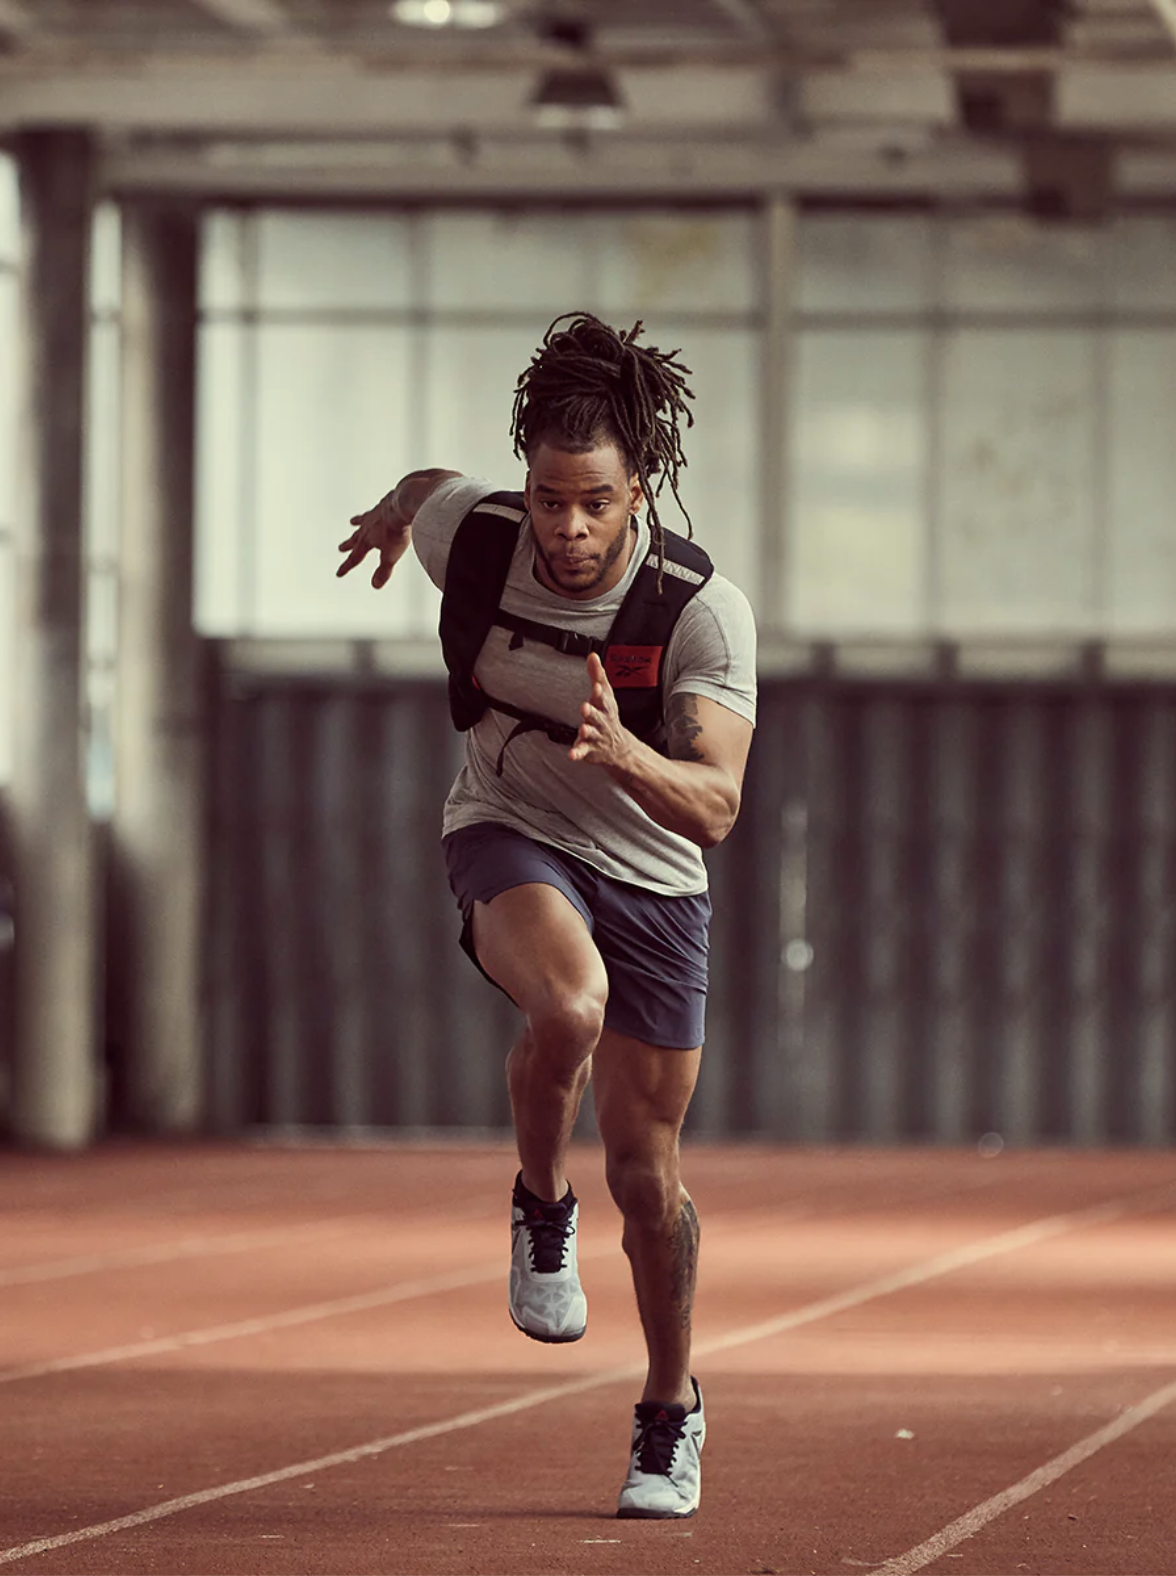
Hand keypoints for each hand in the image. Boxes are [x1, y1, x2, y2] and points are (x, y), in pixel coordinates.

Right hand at [337, 490, 412, 588]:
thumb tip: (376, 585)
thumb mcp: (391, 555)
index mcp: (366, 540)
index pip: (355, 557)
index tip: (339, 573)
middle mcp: (368, 526)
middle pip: (356, 537)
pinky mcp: (386, 504)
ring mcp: (376, 514)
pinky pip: (377, 508)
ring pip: (364, 520)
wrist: (403, 504)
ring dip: (358, 522)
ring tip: (353, 521)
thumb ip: (384, 570)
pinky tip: (379, 507)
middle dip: (349, 545)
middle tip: (341, 548)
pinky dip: (375, 511)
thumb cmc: (397, 529)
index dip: (347, 567)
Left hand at [569, 653, 633, 768]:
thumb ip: (597, 675)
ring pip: (590, 733)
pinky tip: (571, 754)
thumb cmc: (608, 715)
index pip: (603, 698)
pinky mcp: (588, 749)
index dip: (600, 692)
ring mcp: (596, 736)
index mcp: (605, 707)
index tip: (596, 685)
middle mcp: (602, 721)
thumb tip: (592, 655)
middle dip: (591, 712)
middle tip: (585, 707)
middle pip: (597, 716)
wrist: (619, 747)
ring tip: (582, 729)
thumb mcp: (605, 694)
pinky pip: (582, 751)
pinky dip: (577, 753)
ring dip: (586, 730)